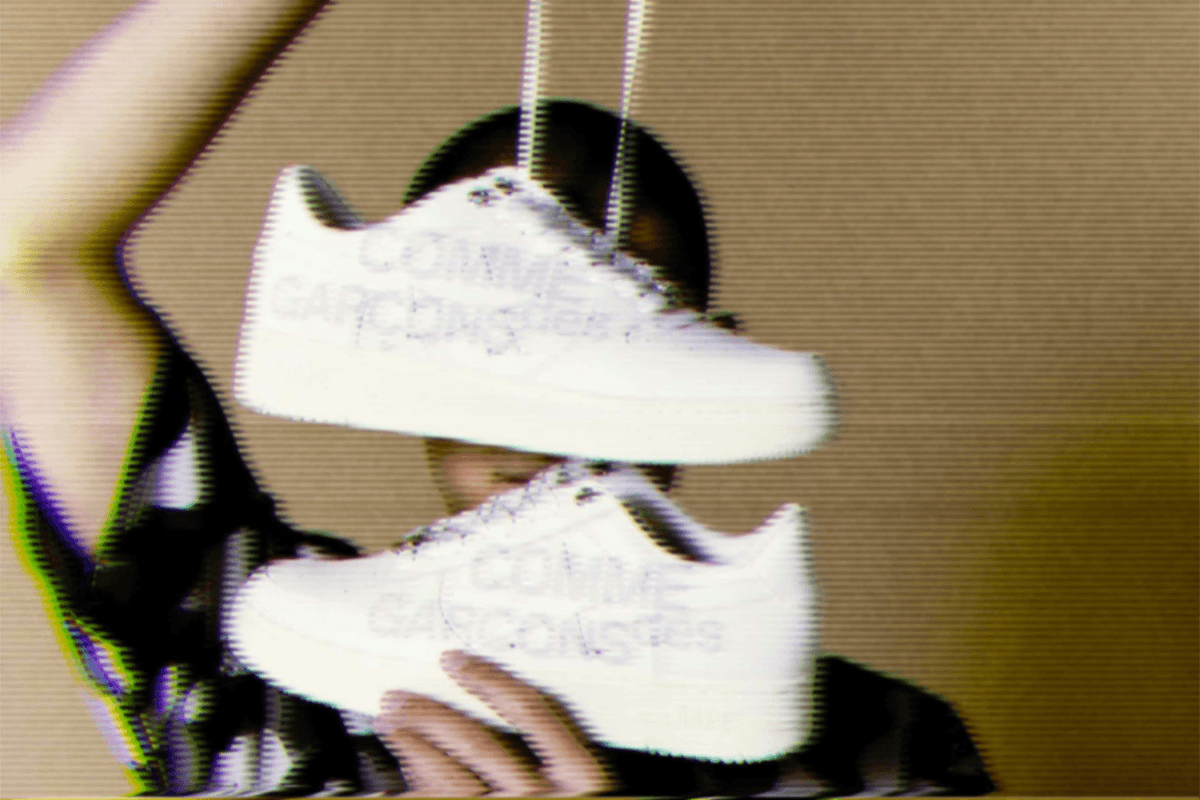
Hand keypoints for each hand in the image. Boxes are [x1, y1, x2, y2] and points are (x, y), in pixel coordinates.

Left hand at [372, 650, 614, 796]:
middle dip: (433, 712)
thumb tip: (480, 729)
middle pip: (482, 740)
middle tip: (399, 696)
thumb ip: (543, 767)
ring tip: (391, 723)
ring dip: (413, 741)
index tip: (459, 661)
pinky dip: (414, 785)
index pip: (539, 713)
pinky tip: (398, 776)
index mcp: (585, 786)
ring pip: (453, 773)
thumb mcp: (577, 796)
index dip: (492, 680)